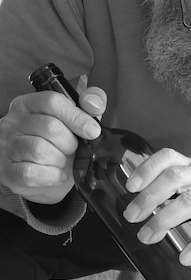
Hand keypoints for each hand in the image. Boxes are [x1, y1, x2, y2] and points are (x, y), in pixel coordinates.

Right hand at [0, 79, 105, 203]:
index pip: (52, 101)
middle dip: (70, 143)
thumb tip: (94, 104)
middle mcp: (14, 122)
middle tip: (73, 150)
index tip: (92, 131)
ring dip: (60, 160)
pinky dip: (52, 176)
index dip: (77, 117)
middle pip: (49, 126)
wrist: (47, 178)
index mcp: (30, 104)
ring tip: (63, 162)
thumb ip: (90, 106)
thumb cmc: (61, 144)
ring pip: (39, 150)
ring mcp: (7, 146)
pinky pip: (31, 173)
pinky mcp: (7, 170)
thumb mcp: (77, 121)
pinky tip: (58, 174)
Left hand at [122, 148, 190, 265]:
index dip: (148, 168)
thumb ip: (169, 191)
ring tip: (148, 237)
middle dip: (150, 196)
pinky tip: (186, 257)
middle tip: (132, 217)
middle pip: (176, 177)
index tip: (130, 186)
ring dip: (165, 219)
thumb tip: (136, 207)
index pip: (169, 157)